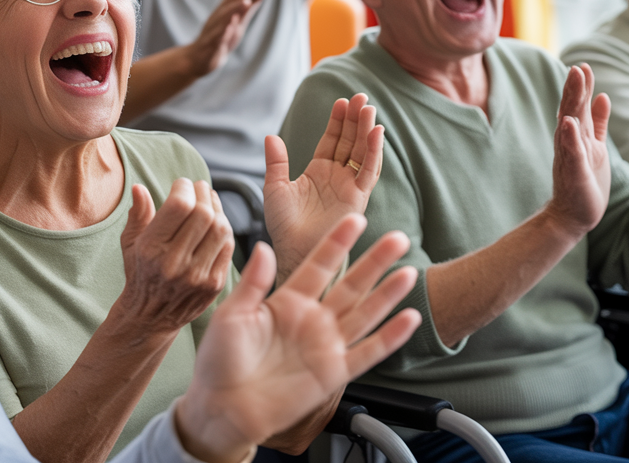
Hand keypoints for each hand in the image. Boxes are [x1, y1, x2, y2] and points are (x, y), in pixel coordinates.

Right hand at [116, 179, 234, 334]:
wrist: (150, 316)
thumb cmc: (139, 272)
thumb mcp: (130, 243)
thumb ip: (138, 214)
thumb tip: (139, 187)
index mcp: (151, 249)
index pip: (179, 206)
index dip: (185, 187)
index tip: (182, 184)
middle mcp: (175, 263)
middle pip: (203, 214)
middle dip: (203, 194)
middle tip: (199, 188)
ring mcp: (197, 276)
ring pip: (221, 228)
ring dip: (218, 209)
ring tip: (209, 202)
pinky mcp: (214, 284)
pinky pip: (228, 247)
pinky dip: (224, 230)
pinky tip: (216, 223)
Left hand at [174, 216, 420, 462]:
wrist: (222, 408)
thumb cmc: (219, 362)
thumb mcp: (231, 315)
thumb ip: (253, 283)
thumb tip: (265, 247)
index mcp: (286, 302)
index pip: (318, 265)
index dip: (337, 243)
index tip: (355, 220)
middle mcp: (311, 320)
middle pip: (350, 285)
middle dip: (374, 262)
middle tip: (398, 238)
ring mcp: (325, 346)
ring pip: (364, 314)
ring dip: (387, 294)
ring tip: (409, 271)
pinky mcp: (333, 373)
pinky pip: (367, 352)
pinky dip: (389, 338)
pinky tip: (408, 319)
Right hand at [185, 0, 266, 76]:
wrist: (198, 59)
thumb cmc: (221, 36)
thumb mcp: (238, 19)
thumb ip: (250, 2)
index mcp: (224, 11)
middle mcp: (217, 18)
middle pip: (229, 4)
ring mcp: (212, 32)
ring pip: (222, 19)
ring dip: (234, 10)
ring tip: (246, 2)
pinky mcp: (209, 47)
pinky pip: (215, 39)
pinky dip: (223, 32)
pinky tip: (230, 27)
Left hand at [263, 95, 382, 285]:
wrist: (293, 250)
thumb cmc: (283, 225)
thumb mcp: (275, 188)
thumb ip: (276, 162)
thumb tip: (270, 136)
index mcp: (318, 170)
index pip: (332, 140)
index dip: (338, 121)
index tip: (342, 101)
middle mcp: (337, 176)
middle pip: (350, 142)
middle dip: (356, 120)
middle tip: (361, 97)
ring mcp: (349, 186)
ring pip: (362, 153)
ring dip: (367, 131)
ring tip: (369, 109)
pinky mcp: (358, 198)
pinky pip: (368, 172)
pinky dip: (374, 153)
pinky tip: (376, 134)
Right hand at [546, 64, 611, 236]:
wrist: (573, 214)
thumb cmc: (584, 181)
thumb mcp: (596, 146)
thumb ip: (598, 122)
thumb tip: (603, 96)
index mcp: (578, 135)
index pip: (579, 106)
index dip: (581, 87)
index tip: (583, 66)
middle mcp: (570, 142)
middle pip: (572, 110)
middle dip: (575, 89)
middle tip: (578, 67)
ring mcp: (570, 156)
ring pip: (570, 125)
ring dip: (571, 103)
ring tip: (574, 83)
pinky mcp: (573, 172)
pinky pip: (571, 153)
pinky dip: (569, 137)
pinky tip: (568, 123)